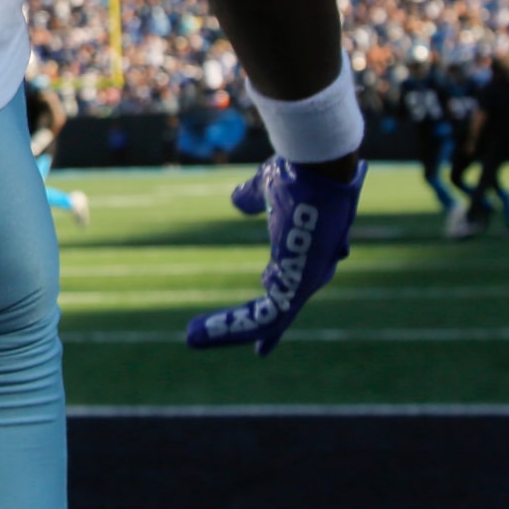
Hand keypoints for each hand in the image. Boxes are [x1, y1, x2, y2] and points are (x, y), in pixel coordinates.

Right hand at [185, 157, 364, 356]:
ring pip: (267, 321)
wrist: (316, 167)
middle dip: (247, 329)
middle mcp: (309, 272)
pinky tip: (202, 333)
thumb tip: (237, 201)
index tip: (261, 341)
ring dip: (229, 331)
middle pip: (278, 312)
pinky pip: (266, 319)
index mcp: (304, 252)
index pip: (288, 289)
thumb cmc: (299, 173)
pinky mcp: (298, 284)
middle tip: (208, 338)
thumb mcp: (267, 190)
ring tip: (192, 338)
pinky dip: (233, 328)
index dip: (270, 308)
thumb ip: (252, 199)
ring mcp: (306, 280)